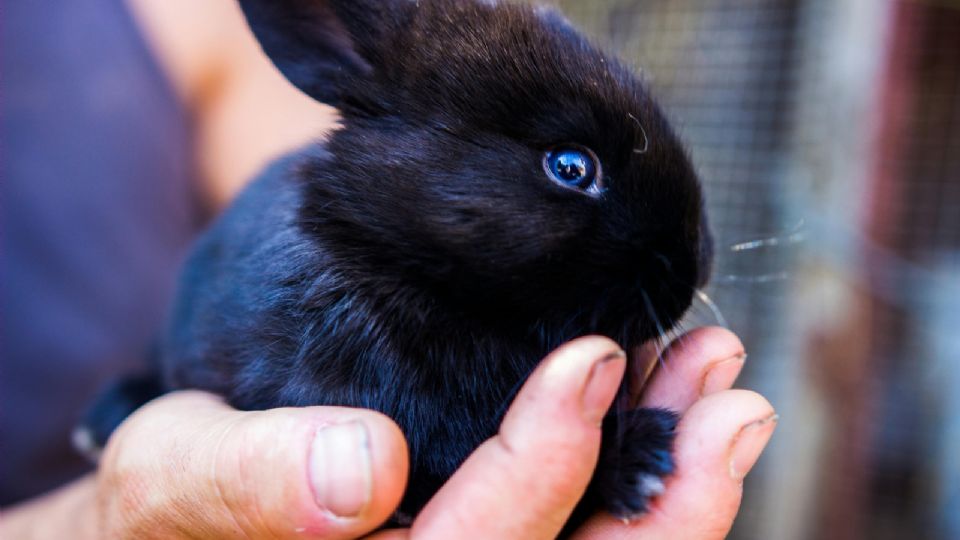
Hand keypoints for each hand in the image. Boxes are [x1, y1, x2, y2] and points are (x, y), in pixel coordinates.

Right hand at [0, 327, 773, 538]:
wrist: (178, 527)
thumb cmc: (167, 506)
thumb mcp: (172, 476)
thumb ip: (243, 479)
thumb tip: (362, 471)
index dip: (543, 468)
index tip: (590, 358)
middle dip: (667, 490)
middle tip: (726, 386)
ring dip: (677, 480)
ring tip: (723, 389)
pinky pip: (586, 539)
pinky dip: (644, 481)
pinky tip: (674, 416)